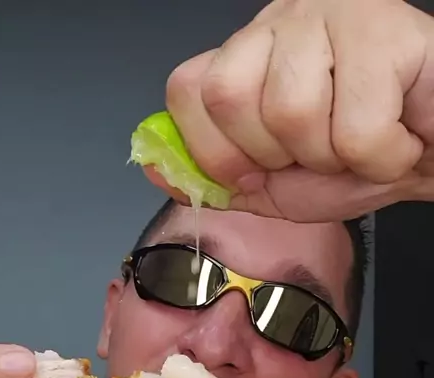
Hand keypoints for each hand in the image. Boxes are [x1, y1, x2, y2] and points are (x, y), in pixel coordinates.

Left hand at [151, 0, 433, 220]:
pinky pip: (356, 129)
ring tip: (363, 142)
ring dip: (335, 158)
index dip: (217, 149)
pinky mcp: (384, 28)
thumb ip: (218, 179)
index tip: (260, 167)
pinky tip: (397, 136)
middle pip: (232, 99)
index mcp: (250, 56)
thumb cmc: (362, 162)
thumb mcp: (276, 184)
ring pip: (293, 113)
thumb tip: (156, 168)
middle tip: (323, 150)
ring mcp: (331, 15)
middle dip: (279, 155)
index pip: (187, 90)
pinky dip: (382, 157)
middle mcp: (282, 23)